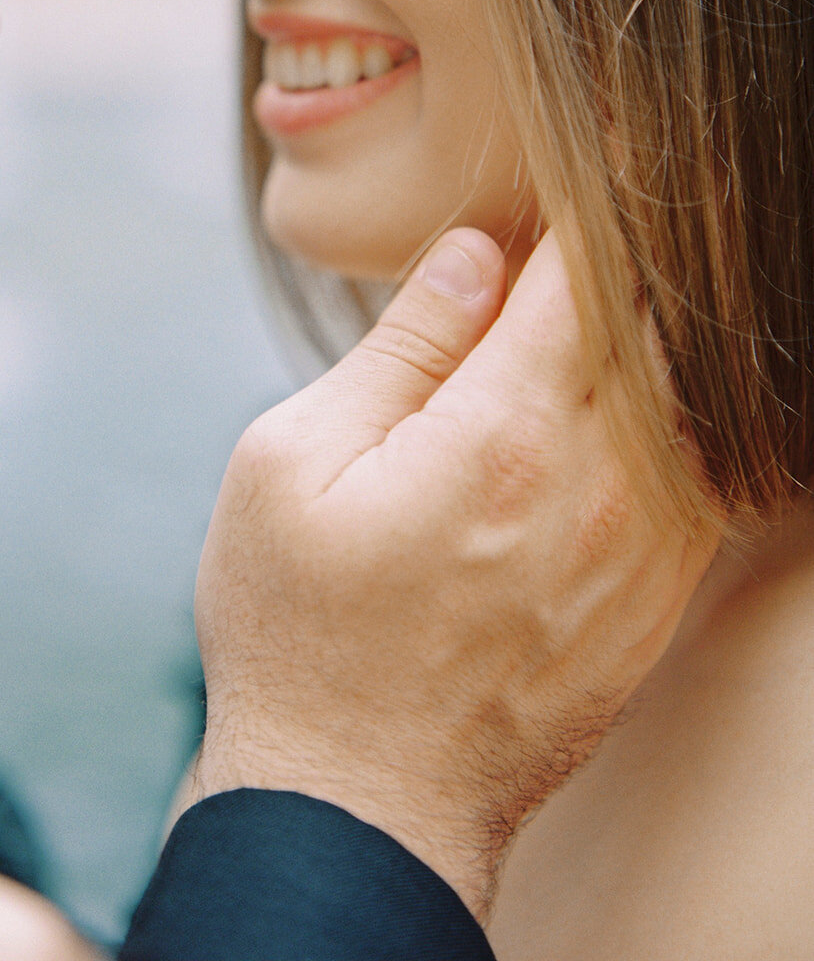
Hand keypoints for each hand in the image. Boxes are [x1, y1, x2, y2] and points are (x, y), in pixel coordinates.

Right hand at [190, 228, 718, 919]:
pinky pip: (700, 482)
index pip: (579, 277)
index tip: (558, 184)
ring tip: (583, 322)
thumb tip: (476, 254)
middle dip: (618, 267)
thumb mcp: (292, 463)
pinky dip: (670, 424)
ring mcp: (641, 558)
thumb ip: (399, 348)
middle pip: (651, 327)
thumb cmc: (295, 629)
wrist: (355, 807)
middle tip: (575, 238)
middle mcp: (596, 489)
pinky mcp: (654, 610)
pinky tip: (612, 413)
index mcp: (498, 436)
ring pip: (691, 401)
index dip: (575, 213)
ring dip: (649, 343)